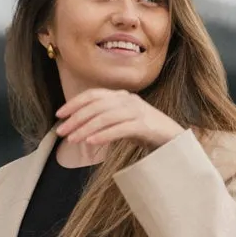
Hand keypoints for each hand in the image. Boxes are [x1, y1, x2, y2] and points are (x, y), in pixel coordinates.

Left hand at [55, 87, 183, 155]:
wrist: (176, 139)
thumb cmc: (148, 132)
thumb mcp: (125, 121)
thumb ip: (107, 119)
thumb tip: (81, 126)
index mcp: (123, 96)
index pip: (94, 95)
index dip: (74, 103)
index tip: (59, 114)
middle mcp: (128, 100)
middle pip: (96, 106)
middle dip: (76, 118)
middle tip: (61, 131)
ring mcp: (137, 112)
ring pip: (105, 117)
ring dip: (86, 128)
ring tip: (72, 140)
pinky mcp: (145, 126)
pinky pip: (120, 129)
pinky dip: (103, 135)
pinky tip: (91, 142)